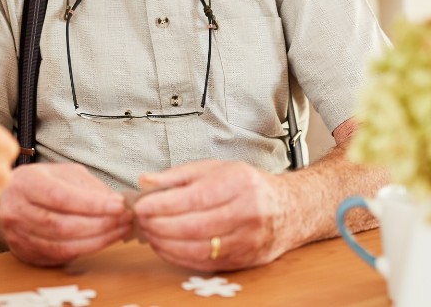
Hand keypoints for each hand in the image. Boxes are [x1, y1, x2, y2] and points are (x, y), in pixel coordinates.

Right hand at [0, 163, 131, 265]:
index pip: (62, 197)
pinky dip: (86, 249)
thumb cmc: (40, 184)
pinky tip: (103, 240)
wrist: (8, 201)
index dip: (93, 204)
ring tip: (120, 230)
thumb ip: (88, 187)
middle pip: (63, 225)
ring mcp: (19, 235)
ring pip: (63, 245)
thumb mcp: (63, 173)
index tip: (119, 206)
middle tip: (125, 220)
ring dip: (98, 240)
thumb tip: (117, 203)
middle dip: (100, 224)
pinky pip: (60, 256)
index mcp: (25, 183)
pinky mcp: (26, 253)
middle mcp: (17, 211)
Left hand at [134, 160, 290, 270]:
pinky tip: (165, 247)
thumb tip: (146, 181)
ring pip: (199, 248)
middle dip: (160, 225)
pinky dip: (179, 257)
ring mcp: (248, 239)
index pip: (195, 197)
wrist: (289, 209)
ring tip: (149, 233)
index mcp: (239, 183)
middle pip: (195, 225)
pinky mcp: (244, 259)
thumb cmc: (248, 186)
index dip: (163, 204)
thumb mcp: (215, 168)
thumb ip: (178, 175)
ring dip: (166, 244)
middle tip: (141, 221)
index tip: (141, 206)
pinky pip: (205, 263)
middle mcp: (247, 212)